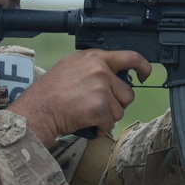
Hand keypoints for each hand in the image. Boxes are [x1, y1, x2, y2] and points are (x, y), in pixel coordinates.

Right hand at [8, 49, 152, 145]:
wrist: (39, 109)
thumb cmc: (51, 91)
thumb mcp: (72, 65)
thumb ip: (94, 66)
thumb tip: (114, 75)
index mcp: (94, 57)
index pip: (130, 57)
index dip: (143, 67)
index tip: (145, 75)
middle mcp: (100, 70)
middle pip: (127, 93)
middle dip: (116, 104)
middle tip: (97, 106)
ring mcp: (100, 88)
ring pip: (120, 110)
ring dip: (107, 117)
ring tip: (87, 113)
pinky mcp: (99, 107)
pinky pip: (110, 123)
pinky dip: (100, 128)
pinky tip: (87, 123)